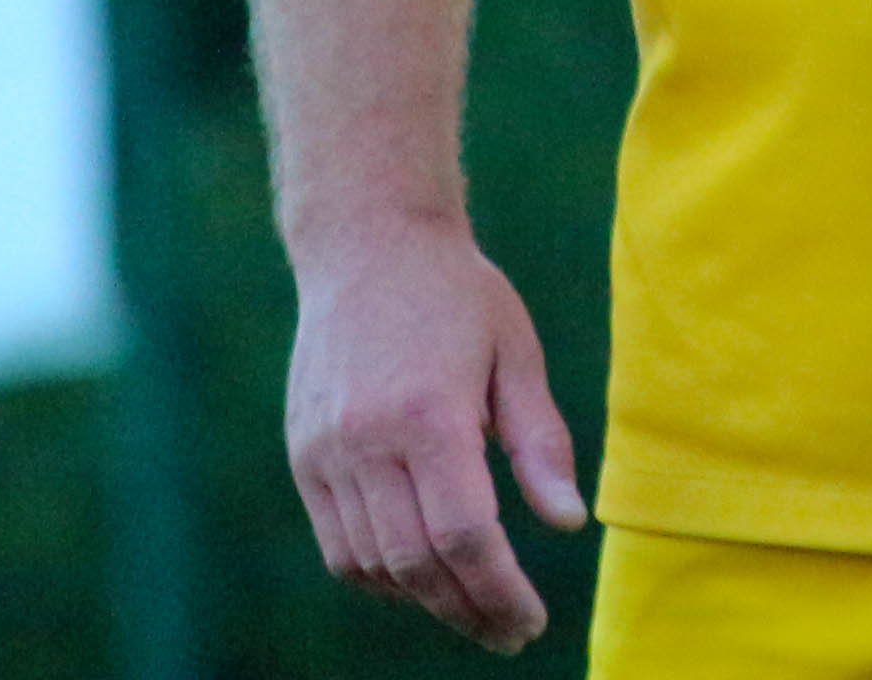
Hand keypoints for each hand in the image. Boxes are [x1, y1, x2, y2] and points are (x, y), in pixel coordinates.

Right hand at [283, 215, 588, 648]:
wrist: (367, 241)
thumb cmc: (457, 293)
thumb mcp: (516, 352)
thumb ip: (540, 443)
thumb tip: (567, 523)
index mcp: (429, 413)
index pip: (465, 535)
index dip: (499, 591)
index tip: (530, 619)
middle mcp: (367, 439)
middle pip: (418, 561)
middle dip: (469, 610)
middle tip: (510, 631)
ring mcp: (326, 450)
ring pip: (372, 564)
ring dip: (425, 599)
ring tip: (473, 605)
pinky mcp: (304, 454)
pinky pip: (338, 546)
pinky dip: (380, 575)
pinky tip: (422, 574)